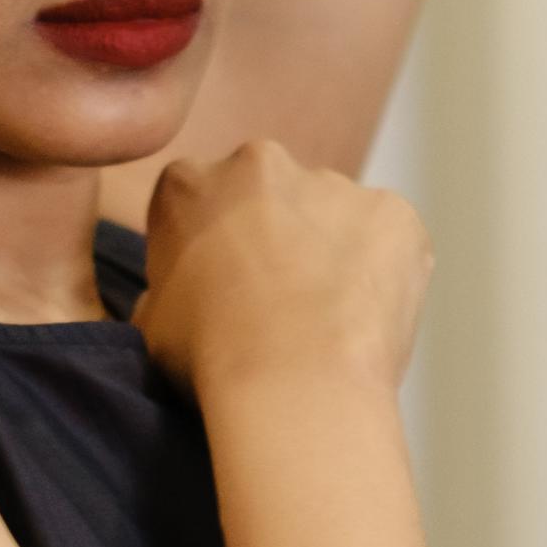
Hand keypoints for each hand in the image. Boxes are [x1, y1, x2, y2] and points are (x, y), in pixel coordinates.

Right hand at [132, 143, 434, 403]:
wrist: (294, 383)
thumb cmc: (211, 359)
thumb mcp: (152, 326)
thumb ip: (170, 289)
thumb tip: (184, 295)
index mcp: (189, 183)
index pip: (198, 200)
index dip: (212, 245)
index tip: (223, 285)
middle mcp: (260, 163)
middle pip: (270, 193)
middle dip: (275, 233)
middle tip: (280, 300)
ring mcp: (333, 183)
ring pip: (334, 214)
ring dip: (332, 251)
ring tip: (329, 319)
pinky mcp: (394, 212)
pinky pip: (389, 238)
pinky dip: (383, 270)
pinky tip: (366, 317)